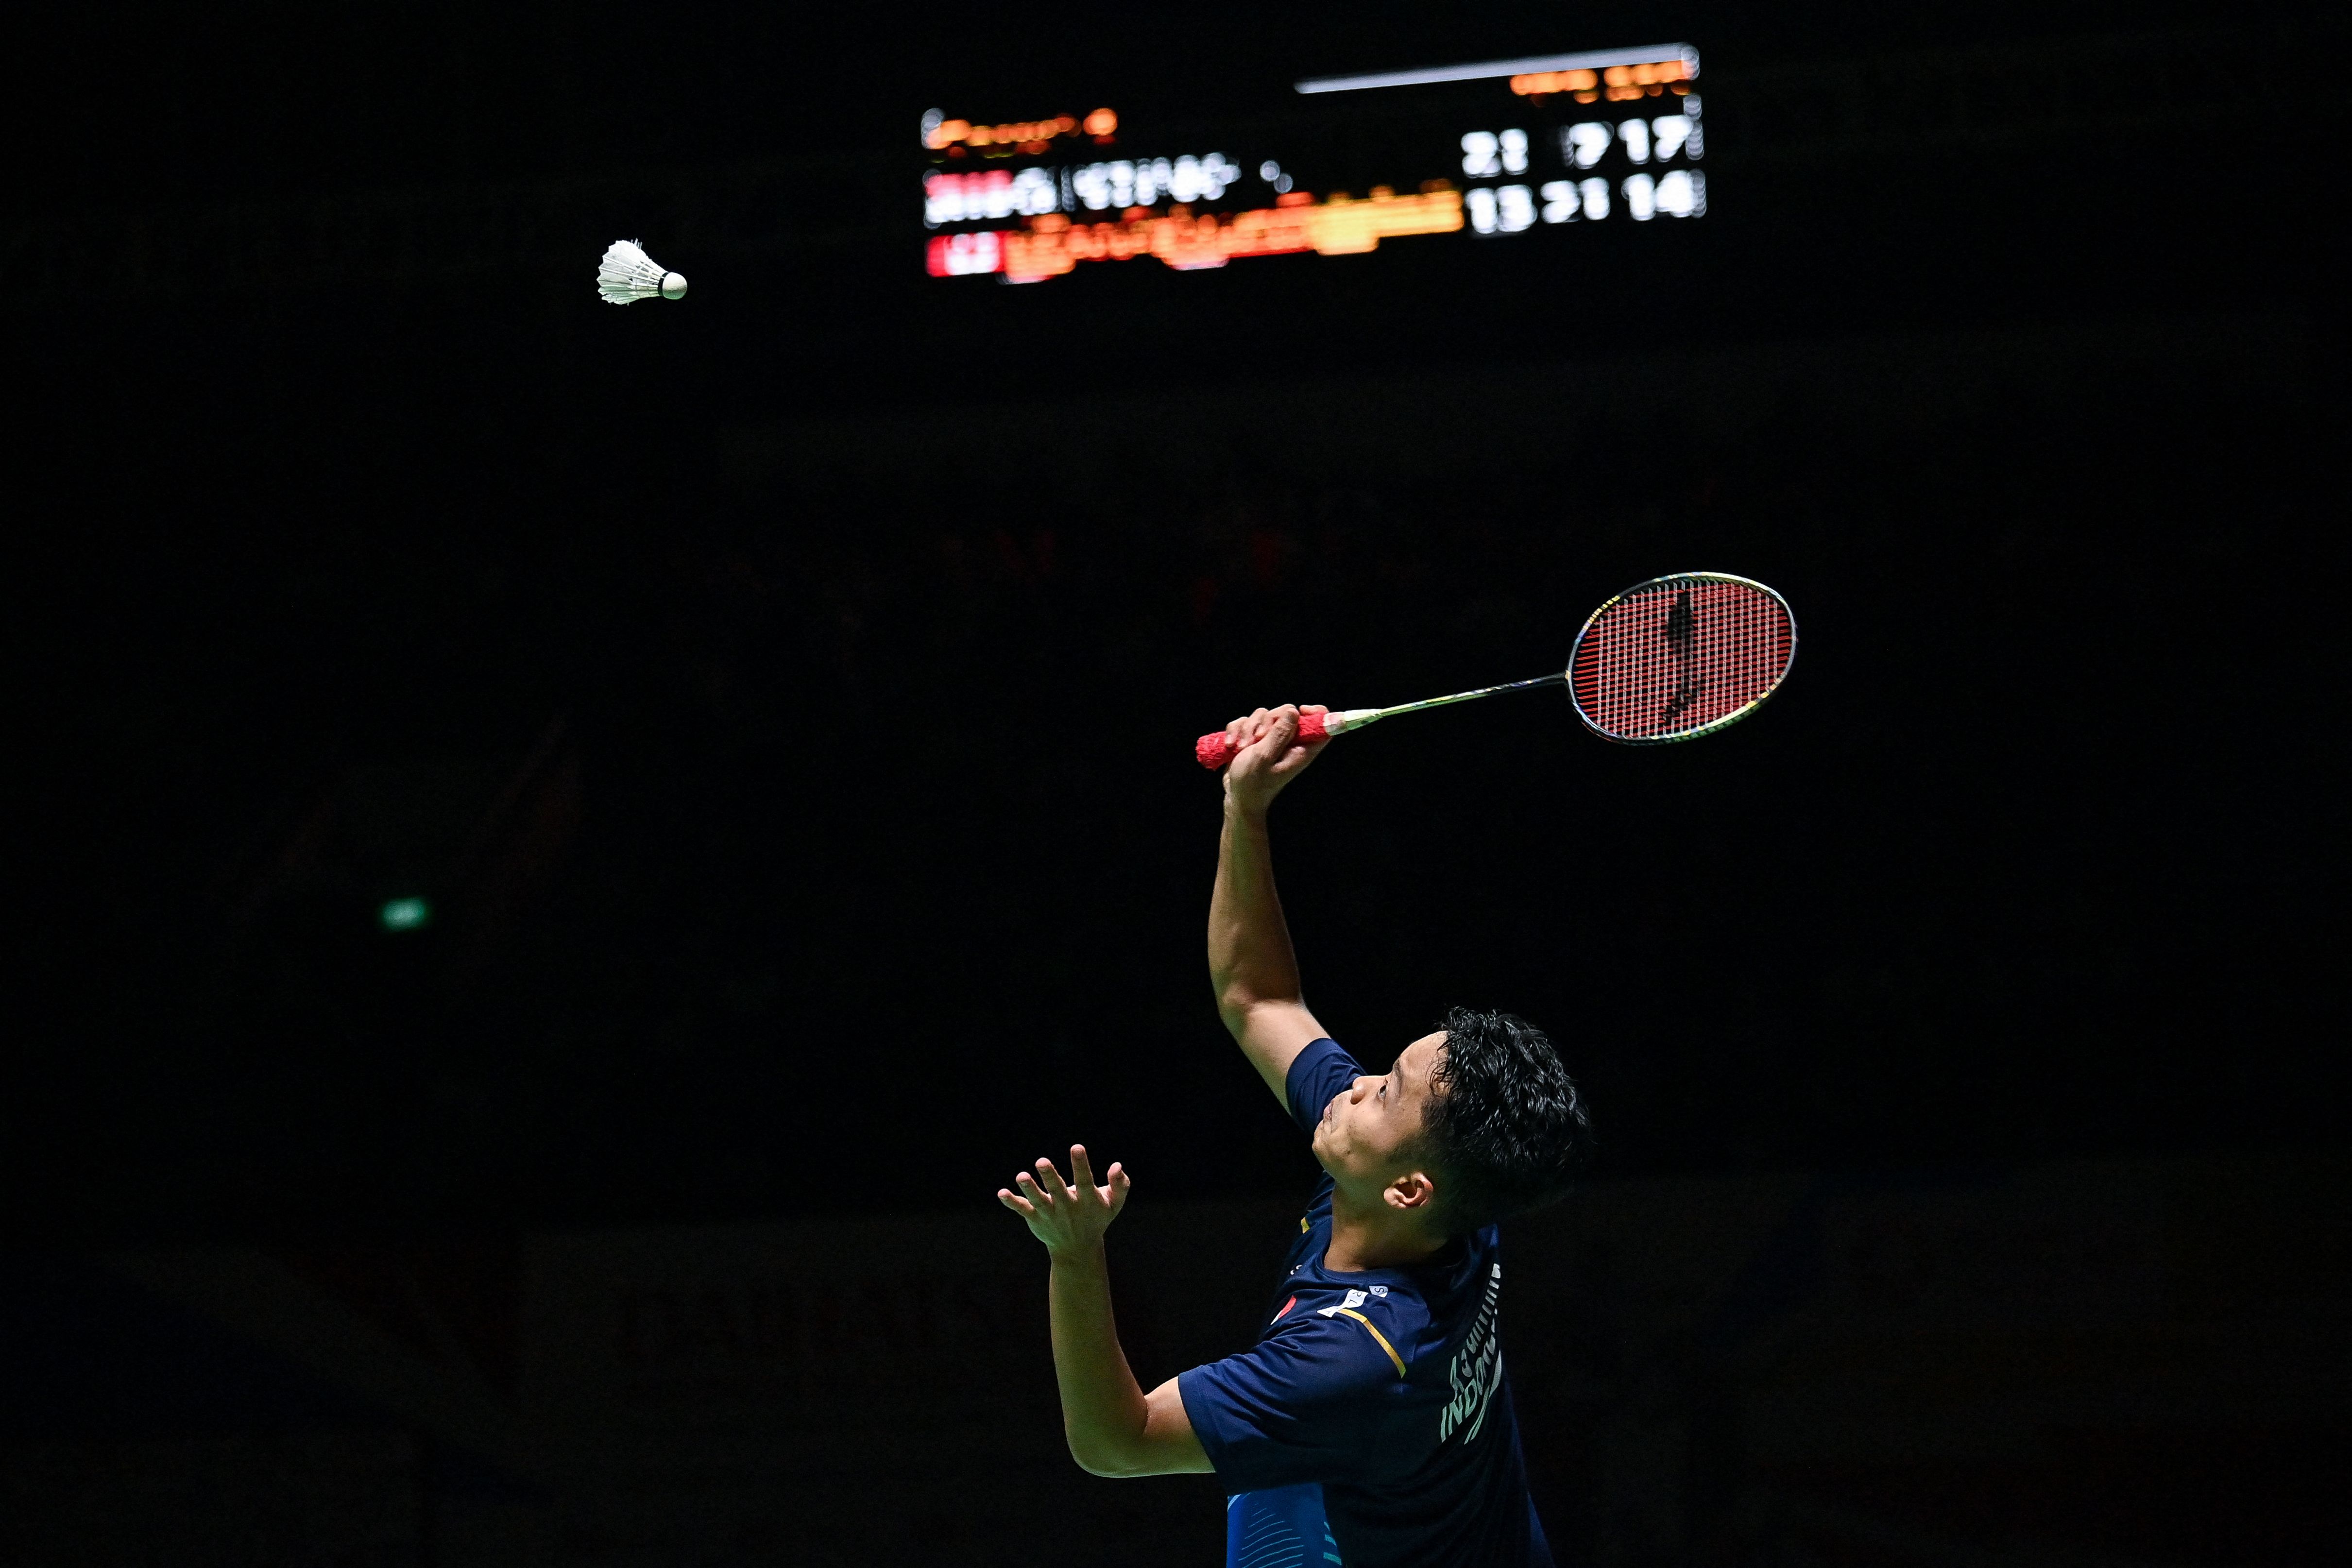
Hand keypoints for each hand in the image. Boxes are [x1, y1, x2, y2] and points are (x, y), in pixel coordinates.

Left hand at [999, 1145, 1130, 1258]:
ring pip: (1038, 1200)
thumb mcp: (1114, 1204)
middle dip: (1049, 1176)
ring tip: (1021, 1176)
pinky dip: (1012, 1202)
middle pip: (1057, 1190)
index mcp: (1087, 1200)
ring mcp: (1050, 1214)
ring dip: (1029, 1189)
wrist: (1077, 1250)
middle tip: (1041, 1161)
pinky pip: (1022, 1210)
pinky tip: (1001, 1193)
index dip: (1081, 1164)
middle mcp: (1067, 1207)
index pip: (1084, 1180)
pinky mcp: (1036, 1219)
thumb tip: (1117, 1165)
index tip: (1076, 1147)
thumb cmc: (1097, 1218)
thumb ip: (1120, 1184)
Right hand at [1221, 704, 1328, 817]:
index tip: (1300, 710)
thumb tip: (1294, 711)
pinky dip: (1237, 730)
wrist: (1236, 798)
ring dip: (1248, 728)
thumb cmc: (1253, 783)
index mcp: (1301, 750)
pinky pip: (1247, 722)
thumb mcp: (1265, 757)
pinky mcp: (1255, 739)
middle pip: (1286, 713)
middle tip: (1258, 738)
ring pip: (1263, 715)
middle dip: (1267, 721)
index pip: (1320, 726)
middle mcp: (1288, 743)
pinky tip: (1231, 745)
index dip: (1316, 713)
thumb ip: (1279, 733)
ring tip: (1241, 748)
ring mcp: (1271, 740)